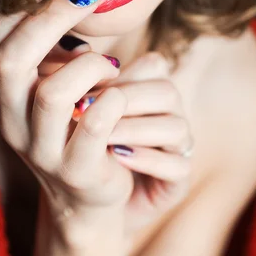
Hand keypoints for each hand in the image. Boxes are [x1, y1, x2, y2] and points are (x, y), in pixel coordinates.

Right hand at [0, 0, 133, 235]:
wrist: (89, 193)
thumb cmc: (77, 123)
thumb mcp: (57, 83)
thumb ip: (55, 46)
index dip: (23, 5)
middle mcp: (9, 122)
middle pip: (11, 60)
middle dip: (52, 19)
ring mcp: (39, 151)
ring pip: (53, 94)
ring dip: (90, 67)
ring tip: (110, 67)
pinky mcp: (76, 170)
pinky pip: (94, 124)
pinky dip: (113, 99)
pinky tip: (119, 94)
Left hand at [85, 53, 193, 234]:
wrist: (87, 199)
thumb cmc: (82, 145)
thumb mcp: (82, 112)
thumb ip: (86, 85)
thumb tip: (75, 55)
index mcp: (150, 90)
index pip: (153, 66)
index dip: (120, 75)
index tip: (84, 89)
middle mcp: (170, 114)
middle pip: (166, 93)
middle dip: (126, 101)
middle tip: (87, 111)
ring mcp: (179, 147)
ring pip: (176, 127)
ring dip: (135, 130)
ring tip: (101, 138)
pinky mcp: (179, 180)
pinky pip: (177, 165)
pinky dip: (148, 159)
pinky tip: (117, 158)